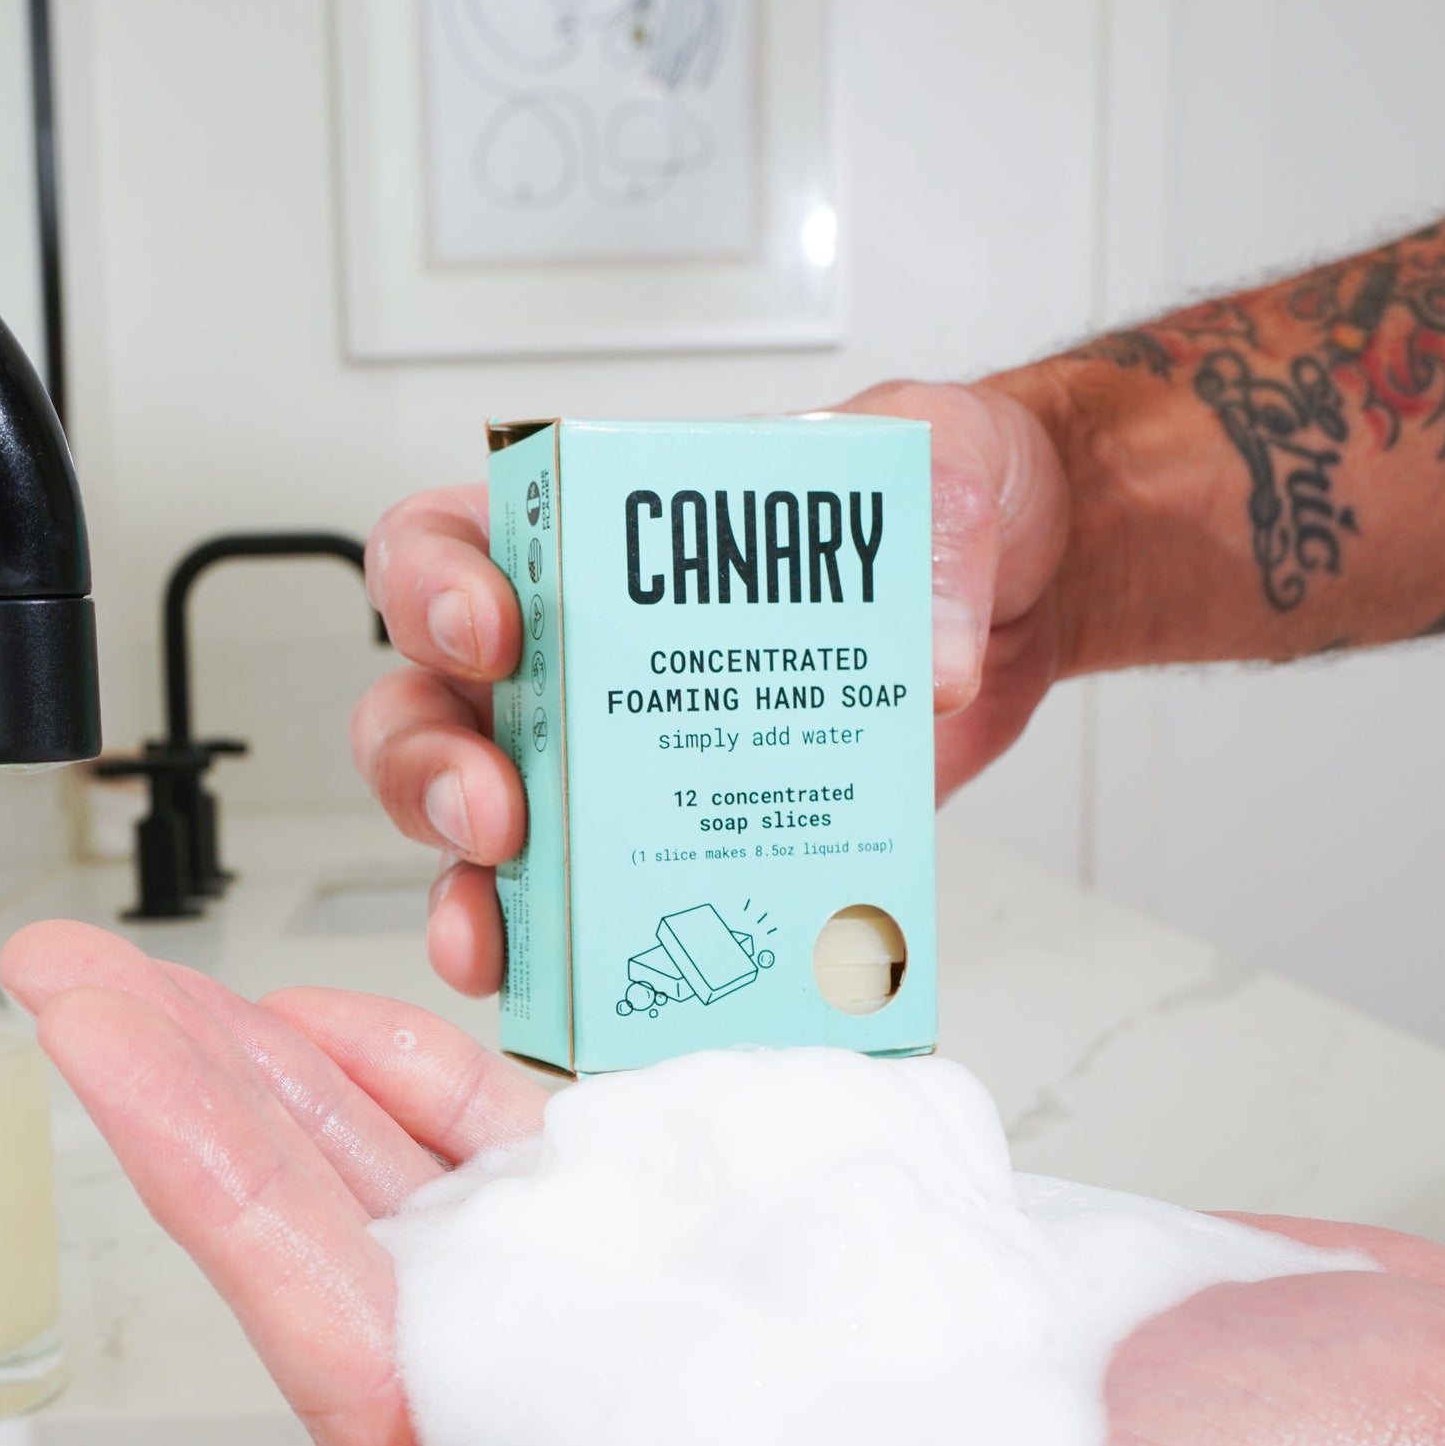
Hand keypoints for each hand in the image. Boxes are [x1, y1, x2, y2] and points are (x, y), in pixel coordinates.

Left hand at [1, 921, 1444, 1445]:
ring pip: (510, 1242)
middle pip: (413, 1305)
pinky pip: (638, 1193)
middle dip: (250, 1138)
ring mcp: (769, 1386)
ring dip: (373, 1116)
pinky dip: (538, 1112)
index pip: (398, 1399)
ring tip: (255, 1003)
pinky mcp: (842, 1296)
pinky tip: (460, 1049)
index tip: (128, 1059)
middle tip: (130, 993)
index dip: (237, 1213)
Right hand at [352, 383, 1071, 995]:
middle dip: (431, 768)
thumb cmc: (939, 501)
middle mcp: (583, 652)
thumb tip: (935, 657)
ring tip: (500, 927)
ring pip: (485, 825)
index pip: (450, 542)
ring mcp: (624, 760)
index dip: (432, 590)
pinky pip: (597, 909)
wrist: (1014, 598)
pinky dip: (575, 955)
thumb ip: (938, 528)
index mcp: (602, 535)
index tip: (491, 632)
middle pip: (430, 706)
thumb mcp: (948, 465)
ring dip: (473, 883)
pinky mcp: (689, 840)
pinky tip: (587, 981)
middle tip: (495, 811)